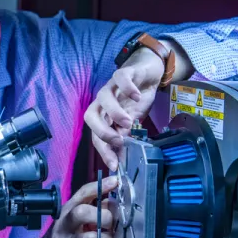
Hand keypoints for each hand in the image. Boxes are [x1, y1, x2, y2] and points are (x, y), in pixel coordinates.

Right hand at [19, 177, 117, 237]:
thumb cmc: (65, 236)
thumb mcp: (73, 219)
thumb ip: (92, 209)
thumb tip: (113, 201)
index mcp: (68, 210)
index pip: (83, 193)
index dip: (100, 186)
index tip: (116, 181)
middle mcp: (66, 225)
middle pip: (82, 212)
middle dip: (103, 217)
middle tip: (109, 224)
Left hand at [84, 48, 164, 170]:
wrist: (148, 73)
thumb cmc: (137, 99)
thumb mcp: (133, 121)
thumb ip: (126, 136)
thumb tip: (122, 159)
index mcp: (104, 116)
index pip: (96, 135)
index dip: (103, 151)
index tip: (114, 164)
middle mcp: (103, 102)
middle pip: (90, 115)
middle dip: (101, 131)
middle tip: (118, 140)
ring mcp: (112, 87)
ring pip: (103, 97)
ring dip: (114, 112)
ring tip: (129, 122)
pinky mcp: (124, 73)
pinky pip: (120, 78)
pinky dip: (127, 88)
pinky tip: (137, 97)